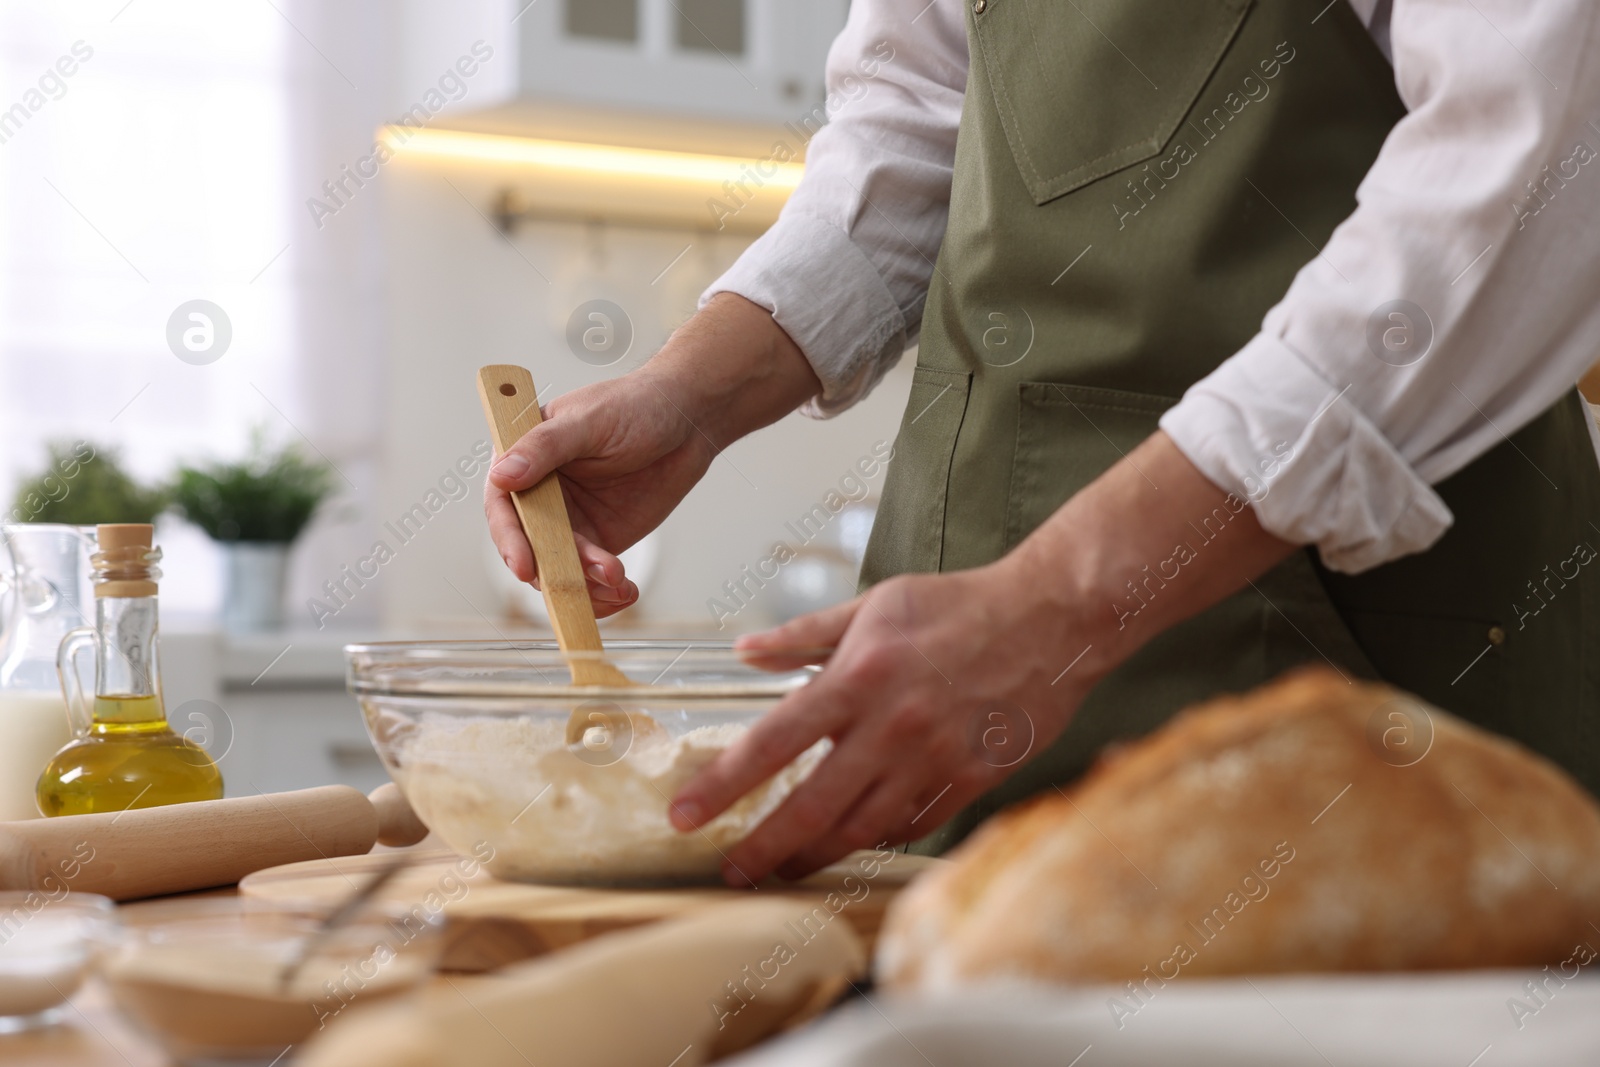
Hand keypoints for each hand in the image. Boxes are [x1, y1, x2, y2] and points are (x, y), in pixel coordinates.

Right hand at [486, 294, 819, 615]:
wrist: (687, 422)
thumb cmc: (634, 405)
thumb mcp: (588, 421)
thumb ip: (545, 447)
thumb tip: (502, 476)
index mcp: (523, 459)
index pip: (502, 504)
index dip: (509, 538)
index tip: (526, 565)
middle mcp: (539, 495)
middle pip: (528, 546)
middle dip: (553, 570)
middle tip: (583, 579)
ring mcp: (568, 522)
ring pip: (559, 569)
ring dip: (584, 585)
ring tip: (618, 580)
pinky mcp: (598, 541)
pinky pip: (590, 577)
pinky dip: (604, 592)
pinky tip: (624, 592)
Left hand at [671, 561, 1094, 883]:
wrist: (1051, 618)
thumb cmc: (958, 606)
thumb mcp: (874, 606)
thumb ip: (804, 635)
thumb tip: (744, 653)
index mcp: (859, 677)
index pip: (772, 741)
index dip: (722, 785)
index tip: (685, 815)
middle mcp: (892, 727)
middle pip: (812, 807)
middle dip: (763, 848)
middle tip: (730, 869)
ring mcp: (935, 760)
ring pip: (862, 830)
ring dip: (815, 855)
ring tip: (784, 866)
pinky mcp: (972, 780)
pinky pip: (913, 826)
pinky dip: (877, 839)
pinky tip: (855, 841)